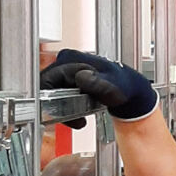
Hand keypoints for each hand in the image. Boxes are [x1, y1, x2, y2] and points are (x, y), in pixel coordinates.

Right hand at [40, 49, 156, 127]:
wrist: (129, 90)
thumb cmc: (122, 85)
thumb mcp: (110, 87)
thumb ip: (96, 83)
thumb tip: (81, 77)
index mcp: (71, 58)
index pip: (47, 79)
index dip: (51, 97)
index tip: (61, 110)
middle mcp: (65, 61)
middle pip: (47, 86)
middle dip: (57, 104)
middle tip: (73, 116)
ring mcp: (66, 69)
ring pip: (52, 92)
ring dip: (63, 107)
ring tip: (79, 117)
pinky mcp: (69, 79)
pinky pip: (58, 94)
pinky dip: (67, 106)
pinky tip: (80, 113)